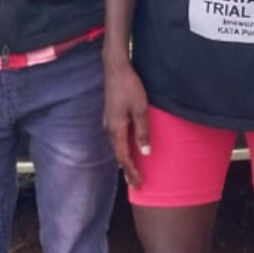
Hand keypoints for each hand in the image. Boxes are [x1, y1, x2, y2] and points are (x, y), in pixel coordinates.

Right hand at [104, 56, 150, 186]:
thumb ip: (142, 132)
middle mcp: (109, 128)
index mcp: (116, 129)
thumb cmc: (129, 87)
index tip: (138, 184)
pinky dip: (123, 147)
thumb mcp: (141, 109)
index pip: (123, 157)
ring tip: (132, 170)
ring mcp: (108, 121)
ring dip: (124, 159)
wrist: (115, 68)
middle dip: (127, 169)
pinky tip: (128, 147)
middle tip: (136, 183)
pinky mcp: (111, 115)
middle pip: (118, 154)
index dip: (131, 171)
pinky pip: (117, 137)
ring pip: (116, 146)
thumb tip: (145, 153)